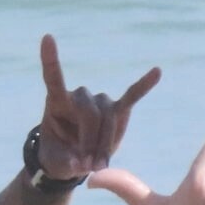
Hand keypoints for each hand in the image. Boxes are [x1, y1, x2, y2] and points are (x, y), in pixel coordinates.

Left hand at [33, 35, 159, 181]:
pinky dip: (143, 86)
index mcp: (57, 101)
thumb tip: (83, 165)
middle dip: (90, 141)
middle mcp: (79, 96)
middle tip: (88, 167)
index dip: (50, 59)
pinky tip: (157, 72)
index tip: (47, 38)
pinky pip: (132, 96)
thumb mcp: (56, 162)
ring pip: (107, 119)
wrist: (73, 161)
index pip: (53, 76)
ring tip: (98, 166)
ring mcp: (100, 102)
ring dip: (104, 144)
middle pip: (90, 112)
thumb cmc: (60, 157)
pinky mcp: (118, 110)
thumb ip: (68, 162)